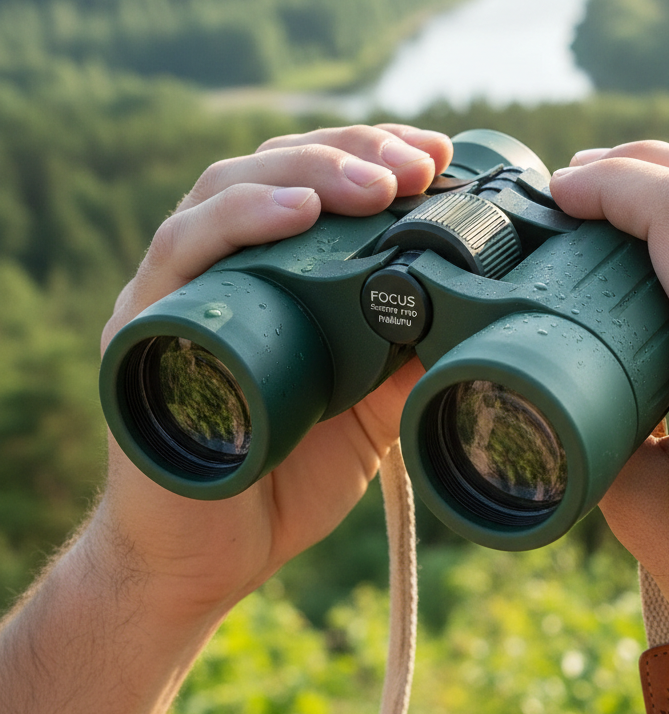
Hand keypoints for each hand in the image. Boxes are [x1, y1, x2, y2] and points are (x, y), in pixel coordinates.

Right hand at [93, 124, 451, 626]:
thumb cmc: (283, 475)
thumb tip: (482, 311)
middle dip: (353, 155)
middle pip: (275, 169)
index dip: (374, 153)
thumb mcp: (371, 406)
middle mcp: (218, 268)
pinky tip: (293, 211)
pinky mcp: (140, 334)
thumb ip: (409, 355)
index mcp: (270, 272)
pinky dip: (236, 224)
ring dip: (306, 174)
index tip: (439, 155)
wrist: (209, 560)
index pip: (316, 178)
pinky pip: (180, 259)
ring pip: (225, 191)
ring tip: (375, 185)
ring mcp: (175, 294)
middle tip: (421, 166)